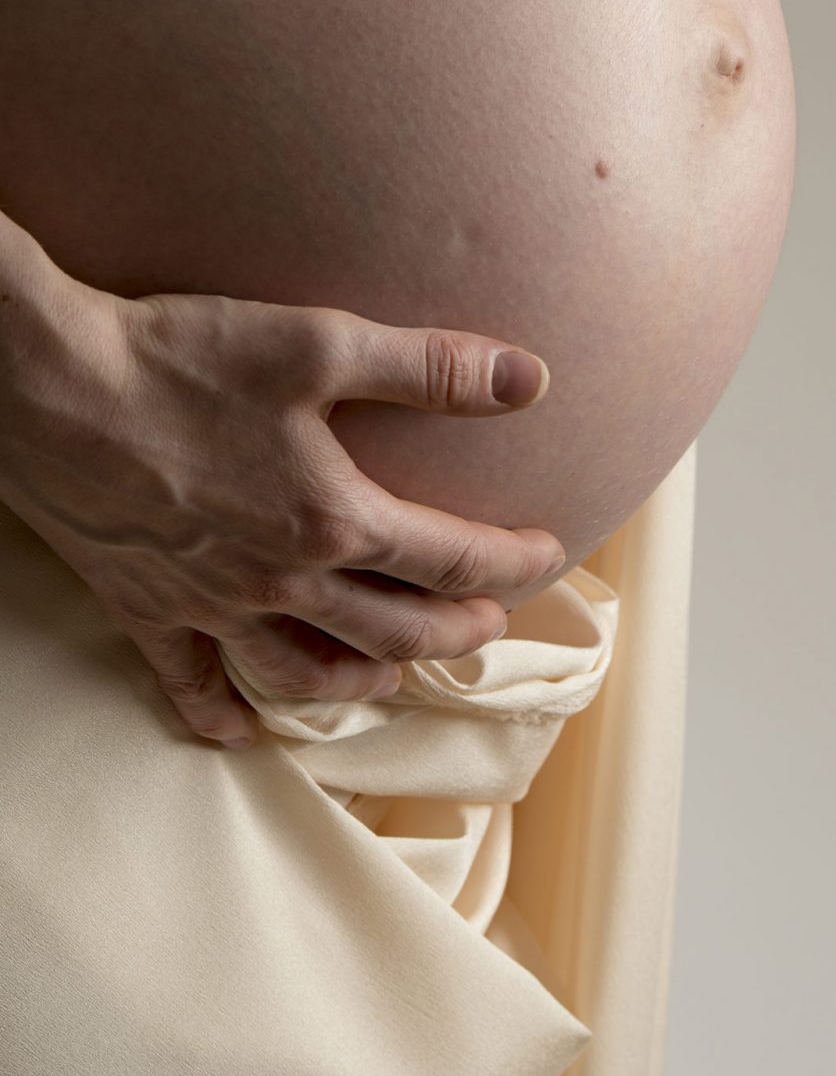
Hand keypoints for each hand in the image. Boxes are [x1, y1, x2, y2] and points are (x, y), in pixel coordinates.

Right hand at [0, 232, 564, 750]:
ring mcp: (208, 604)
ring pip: (302, 673)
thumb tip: (530, 378)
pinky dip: (223, 716)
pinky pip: (190, 686)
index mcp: (332, 518)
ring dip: (360, 679)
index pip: (451, 558)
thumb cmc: (182, 357)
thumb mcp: (322, 344)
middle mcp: (278, 580)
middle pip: (392, 628)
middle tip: (488, 625)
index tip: (547, 552)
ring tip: (390, 673)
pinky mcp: (143, 608)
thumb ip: (432, 368)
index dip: (512, 561)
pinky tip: (243, 731)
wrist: (48, 384)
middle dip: (455, 632)